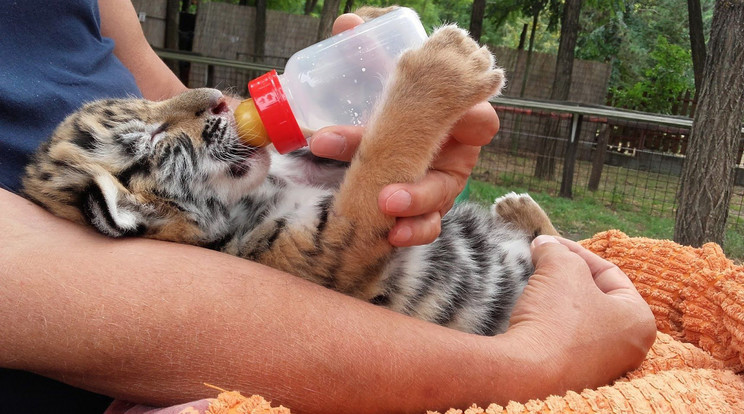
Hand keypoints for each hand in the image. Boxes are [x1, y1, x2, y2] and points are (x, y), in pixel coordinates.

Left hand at [310, 13, 499, 247]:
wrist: (373, 113)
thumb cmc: (389, 83)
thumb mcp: (381, 58)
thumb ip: (368, 40)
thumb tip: (347, 25)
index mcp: (457, 112)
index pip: (478, 117)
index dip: (468, 121)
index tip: (442, 123)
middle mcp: (455, 150)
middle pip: (451, 173)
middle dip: (420, 188)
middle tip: (386, 193)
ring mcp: (441, 181)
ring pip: (439, 203)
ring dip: (415, 212)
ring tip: (383, 214)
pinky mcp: (423, 205)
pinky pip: (427, 224)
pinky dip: (413, 232)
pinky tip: (390, 236)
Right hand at [506, 235, 655, 395]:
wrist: (527, 373)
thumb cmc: (556, 320)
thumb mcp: (561, 268)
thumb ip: (556, 250)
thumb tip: (544, 245)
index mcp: (639, 320)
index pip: (608, 272)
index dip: (574, 250)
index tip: (547, 243)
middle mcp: (627, 348)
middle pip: (593, 295)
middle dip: (564, 274)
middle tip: (540, 260)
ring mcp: (600, 366)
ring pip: (576, 318)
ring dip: (553, 297)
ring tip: (531, 282)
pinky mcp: (572, 376)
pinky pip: (562, 340)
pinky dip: (547, 322)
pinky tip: (528, 311)